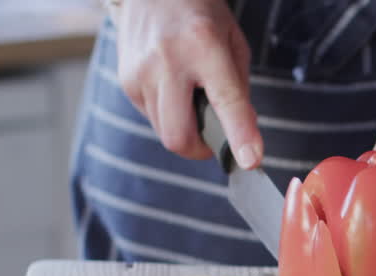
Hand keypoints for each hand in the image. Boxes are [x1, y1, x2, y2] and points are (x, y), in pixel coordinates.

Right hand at [114, 0, 261, 168]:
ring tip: (192, 98)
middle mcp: (167, 60)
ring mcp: (140, 72)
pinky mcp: (126, 81)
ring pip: (164, 131)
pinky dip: (168, 114)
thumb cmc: (200, 14)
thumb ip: (239, 89)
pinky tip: (174, 88)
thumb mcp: (232, 41)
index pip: (225, 100)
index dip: (239, 135)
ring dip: (185, 128)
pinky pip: (151, 116)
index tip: (249, 161)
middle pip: (178, 135)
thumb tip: (242, 137)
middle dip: (200, 149)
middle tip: (215, 140)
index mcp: (203, 45)